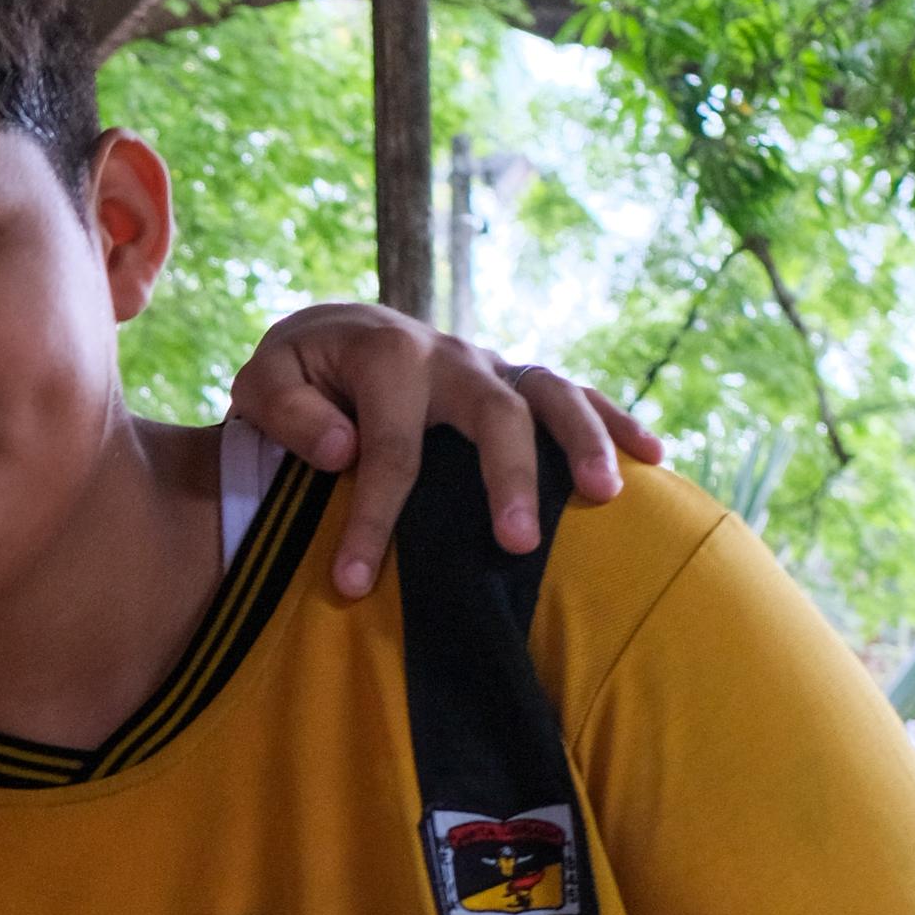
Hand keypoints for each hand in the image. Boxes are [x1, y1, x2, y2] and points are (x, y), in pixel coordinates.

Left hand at [224, 306, 665, 600]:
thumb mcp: (262, 382)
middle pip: (494, 412)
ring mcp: (491, 364)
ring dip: (583, 442)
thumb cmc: (296, 373)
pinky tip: (652, 457)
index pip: (388, 448)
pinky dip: (614, 421)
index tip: (353, 583)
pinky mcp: (514, 378)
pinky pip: (573, 394)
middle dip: (508, 478)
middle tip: (515, 544)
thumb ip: (288, 413)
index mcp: (385, 355)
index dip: (373, 518)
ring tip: (605, 497)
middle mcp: (449, 354)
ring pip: (550, 393)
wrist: (335, 330)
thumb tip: (346, 450)